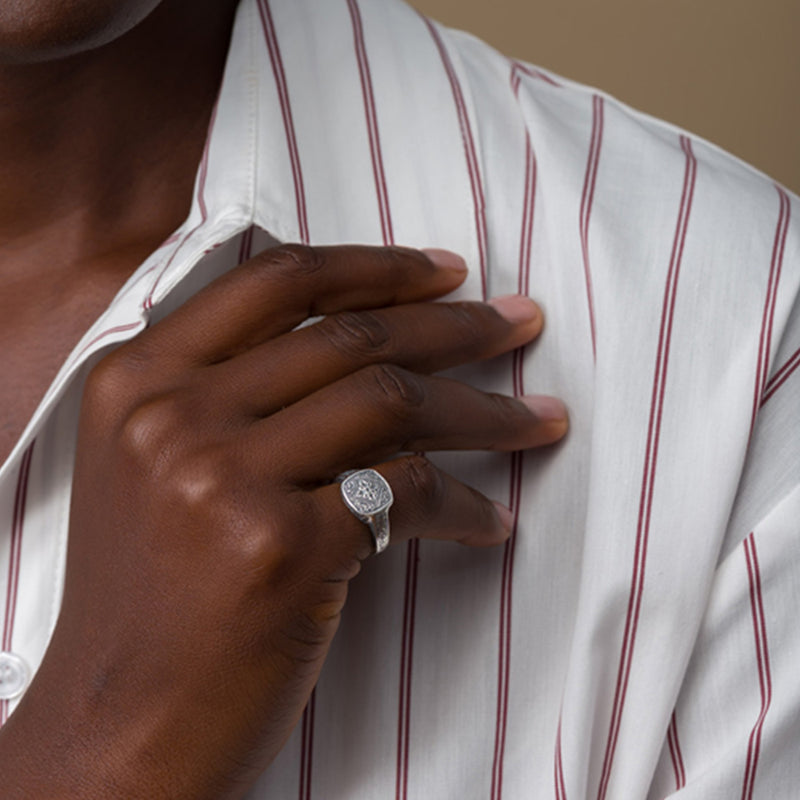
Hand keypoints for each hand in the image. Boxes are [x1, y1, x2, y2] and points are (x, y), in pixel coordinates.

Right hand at [0, 244, 566, 798]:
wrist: (121, 728)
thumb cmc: (153, 604)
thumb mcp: (158, 470)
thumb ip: (235, 395)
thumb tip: (361, 348)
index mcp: (139, 379)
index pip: (278, 281)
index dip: (376, 267)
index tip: (448, 272)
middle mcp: (173, 415)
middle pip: (349, 336)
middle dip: (455, 327)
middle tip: (520, 325)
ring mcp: (221, 478)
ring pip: (392, 400)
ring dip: (486, 411)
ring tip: (542, 420)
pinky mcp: (279, 548)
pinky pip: (408, 495)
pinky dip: (467, 506)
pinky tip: (494, 521)